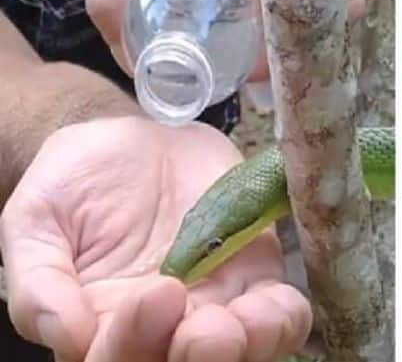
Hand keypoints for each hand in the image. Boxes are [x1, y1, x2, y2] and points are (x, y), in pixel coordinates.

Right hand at [0, 117, 310, 361]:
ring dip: (253, 345)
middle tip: (210, 328)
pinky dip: (285, 319)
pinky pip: (279, 317)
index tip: (159, 291)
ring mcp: (214, 305)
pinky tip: (278, 303)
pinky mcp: (254, 278)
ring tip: (252, 317)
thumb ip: (39, 283)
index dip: (135, 340)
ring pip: (241, 353)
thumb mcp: (37, 220)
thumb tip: (66, 337)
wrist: (134, 141)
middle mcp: (162, 328)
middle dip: (202, 358)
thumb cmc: (77, 181)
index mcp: (101, 325)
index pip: (115, 359)